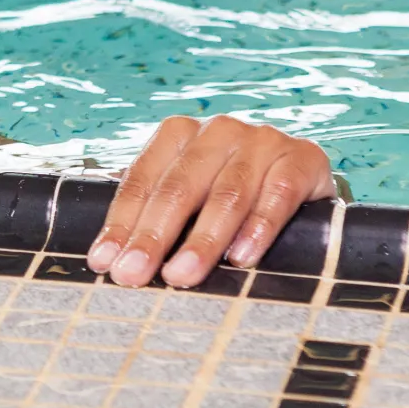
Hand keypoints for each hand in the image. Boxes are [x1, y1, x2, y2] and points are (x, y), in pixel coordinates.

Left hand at [87, 115, 334, 288]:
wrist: (304, 184)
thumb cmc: (232, 198)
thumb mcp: (191, 199)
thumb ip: (156, 217)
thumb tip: (109, 260)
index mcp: (179, 134)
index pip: (142, 181)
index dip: (121, 223)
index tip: (104, 263)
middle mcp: (218, 131)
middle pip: (179, 188)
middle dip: (153, 236)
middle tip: (133, 275)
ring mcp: (262, 141)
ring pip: (227, 194)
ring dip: (202, 240)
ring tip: (181, 276)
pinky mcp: (302, 158)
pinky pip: (278, 193)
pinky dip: (259, 227)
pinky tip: (242, 257)